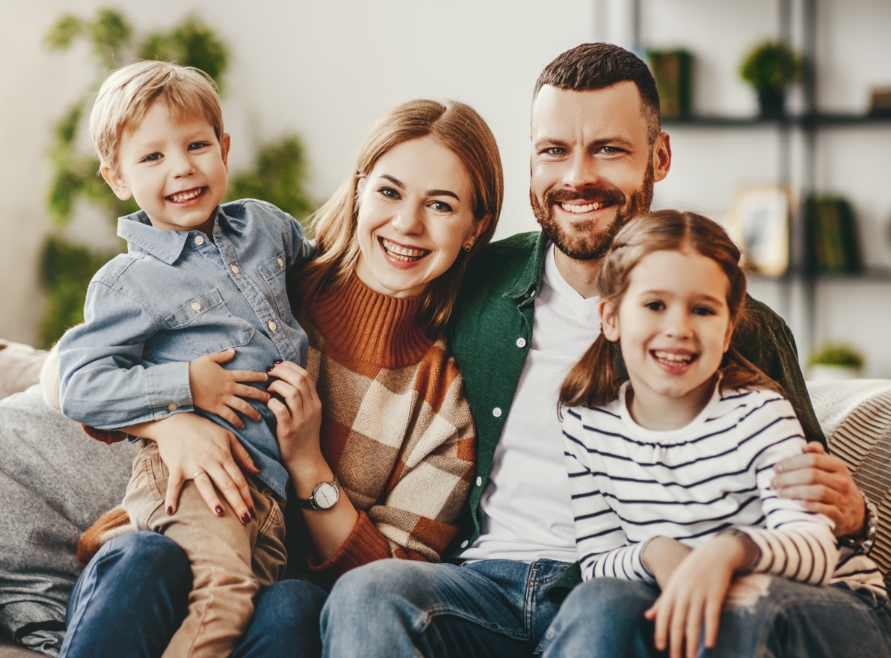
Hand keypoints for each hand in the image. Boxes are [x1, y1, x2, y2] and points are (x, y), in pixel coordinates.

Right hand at [127, 412, 259, 522]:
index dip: (246, 495)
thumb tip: (257, 470)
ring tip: (219, 513)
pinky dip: (171, 496)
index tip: (252, 511)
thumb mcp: (228, 436)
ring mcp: (192, 464)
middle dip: (237, 502)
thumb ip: (243, 454)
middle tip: (245, 519)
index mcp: (224, 455)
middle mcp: (210, 461)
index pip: (238, 479)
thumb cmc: (204, 429)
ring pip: (205, 484)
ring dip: (212, 498)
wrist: (176, 419)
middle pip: (226, 484)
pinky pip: (173, 484)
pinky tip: (171, 510)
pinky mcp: (176, 466)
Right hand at [189, 349, 268, 428]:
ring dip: (252, 412)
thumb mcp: (209, 358)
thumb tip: (233, 351)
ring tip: (259, 418)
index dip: (258, 376)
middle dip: (260, 395)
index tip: (266, 378)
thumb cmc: (194, 369)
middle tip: (269, 399)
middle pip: (249, 392)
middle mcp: (229, 387)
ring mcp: (223, 398)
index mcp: (228, 375)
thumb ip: (222, 356)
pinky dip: (237, 421)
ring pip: (242, 406)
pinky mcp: (216, 408)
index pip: (247, 375)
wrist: (181, 382)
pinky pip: (230, 416)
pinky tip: (242, 426)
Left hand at [266, 361, 322, 469]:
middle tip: (269, 373)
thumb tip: (287, 378)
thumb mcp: (309, 415)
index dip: (290, 366)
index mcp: (316, 403)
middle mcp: (311, 409)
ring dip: (277, 385)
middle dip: (281, 371)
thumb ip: (302, 398)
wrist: (306, 461)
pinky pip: (281, 410)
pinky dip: (273, 403)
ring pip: (292, 392)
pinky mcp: (289, 431)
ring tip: (268, 389)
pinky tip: (268, 403)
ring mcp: (302, 420)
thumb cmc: (303, 436)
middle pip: (299, 380)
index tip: (277, 366)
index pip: (306, 375)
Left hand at [645, 533, 754, 657]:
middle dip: (676, 643)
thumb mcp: (674, 582)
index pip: (664, 615)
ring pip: (694, 622)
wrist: (715, 553)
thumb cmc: (692, 570)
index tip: (660, 648)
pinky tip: (709, 645)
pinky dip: (710, 630)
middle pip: (677, 622)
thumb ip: (662, 601)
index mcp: (672, 590)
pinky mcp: (715, 594)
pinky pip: (712, 615)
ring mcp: (700, 593)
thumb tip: (647, 617)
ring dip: (692, 643)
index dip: (661, 632)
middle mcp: (684, 592)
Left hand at [772, 442, 864, 536]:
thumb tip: (804, 446)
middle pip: (812, 475)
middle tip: (773, 483)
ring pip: (818, 492)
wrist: (857, 513)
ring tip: (780, 493)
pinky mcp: (842, 517)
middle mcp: (842, 482)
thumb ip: (818, 455)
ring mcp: (843, 499)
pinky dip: (812, 506)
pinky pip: (827, 510)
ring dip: (795, 492)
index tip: (776, 469)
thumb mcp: (831, 469)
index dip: (791, 463)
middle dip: (788, 478)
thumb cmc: (836, 487)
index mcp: (838, 466)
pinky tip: (799, 504)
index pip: (812, 459)